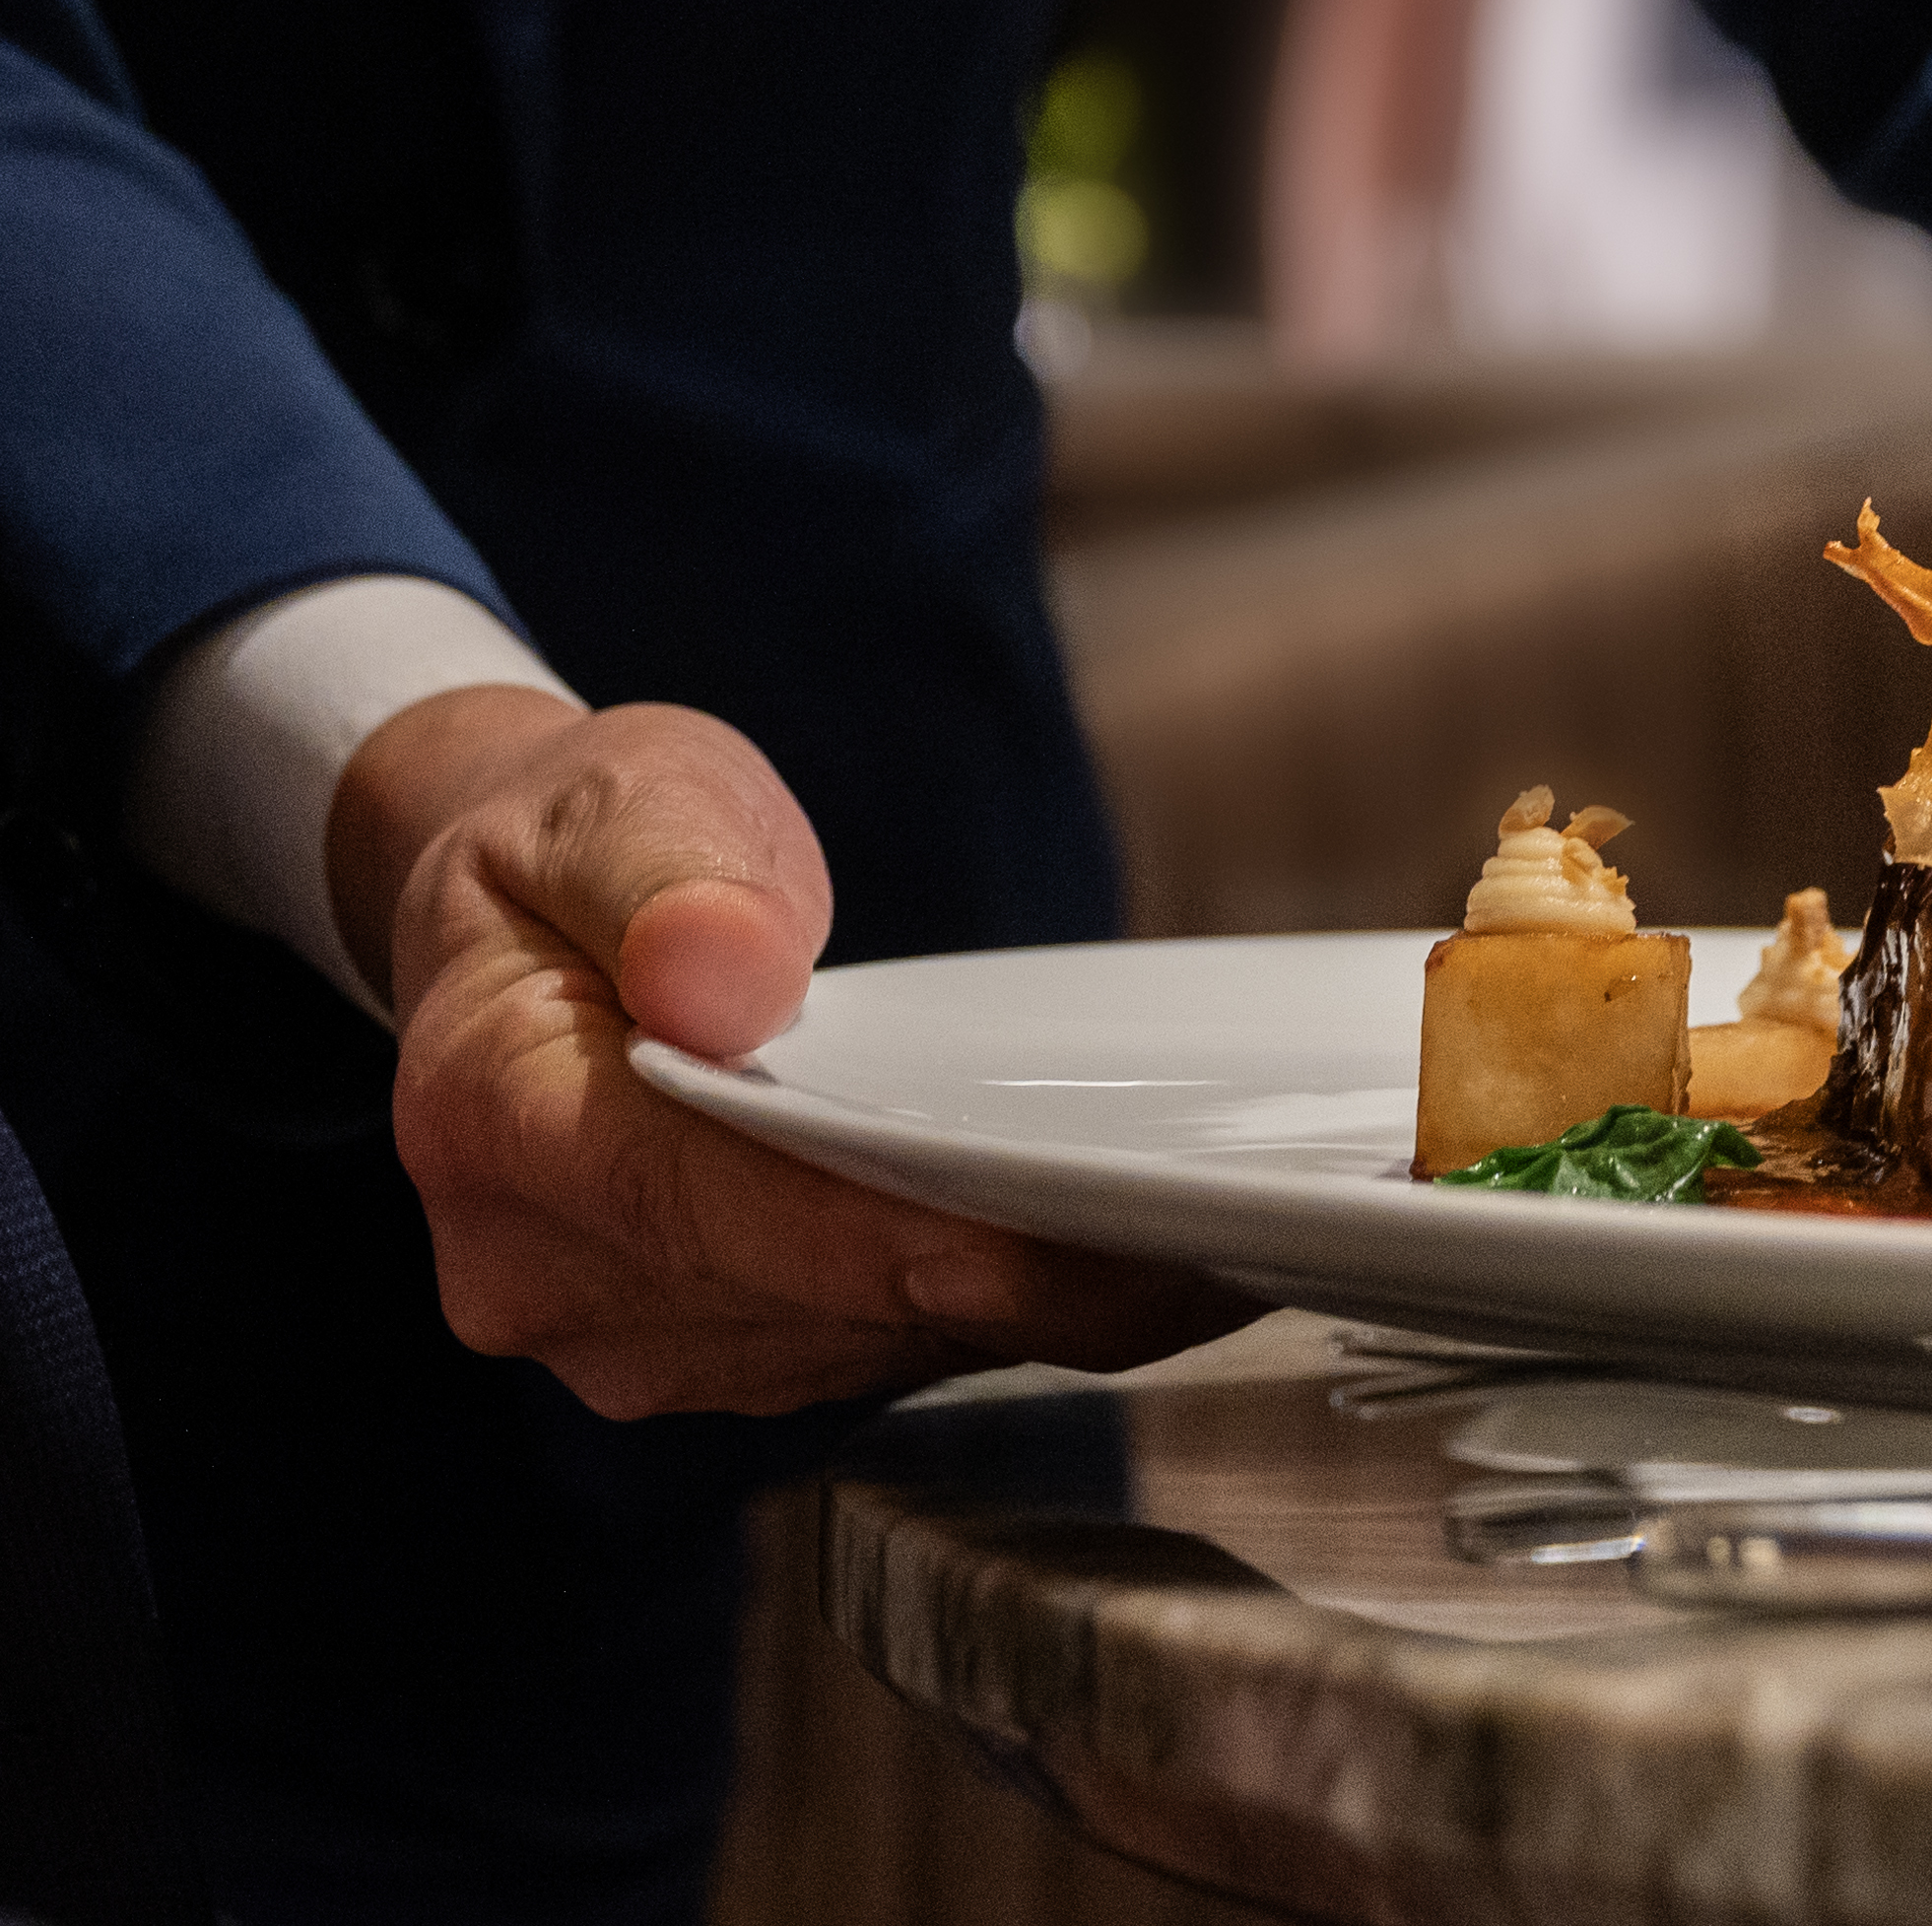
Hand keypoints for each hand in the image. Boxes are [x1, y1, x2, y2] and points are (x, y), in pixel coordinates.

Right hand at [337, 685, 1250, 1417]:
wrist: (522, 920)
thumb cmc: (581, 852)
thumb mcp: (621, 797)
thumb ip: (670, 877)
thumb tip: (721, 976)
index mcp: (495, 1120)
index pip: (724, 1210)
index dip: (913, 1236)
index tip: (1078, 1232)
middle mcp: (543, 1269)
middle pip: (822, 1300)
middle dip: (1020, 1277)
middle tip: (1222, 1236)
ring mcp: (624, 1330)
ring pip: (867, 1347)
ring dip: (1026, 1309)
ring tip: (1202, 1245)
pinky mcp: (706, 1348)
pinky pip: (874, 1347)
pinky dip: (991, 1307)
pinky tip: (1113, 1257)